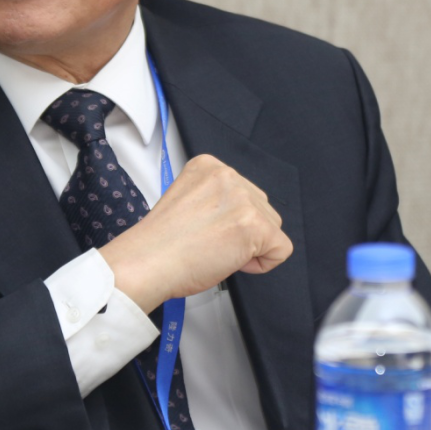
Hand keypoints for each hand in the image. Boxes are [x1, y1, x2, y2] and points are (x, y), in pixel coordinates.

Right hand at [98, 154, 291, 313]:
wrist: (149, 261)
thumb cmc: (161, 242)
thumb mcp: (188, 199)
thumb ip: (215, 199)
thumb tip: (236, 218)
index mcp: (208, 166)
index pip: (242, 192)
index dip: (229, 219)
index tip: (206, 229)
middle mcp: (227, 175)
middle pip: (262, 207)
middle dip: (244, 231)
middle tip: (211, 244)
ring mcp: (242, 198)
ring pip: (273, 227)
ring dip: (252, 246)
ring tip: (218, 251)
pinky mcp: (255, 225)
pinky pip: (281, 249)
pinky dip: (263, 263)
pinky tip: (233, 261)